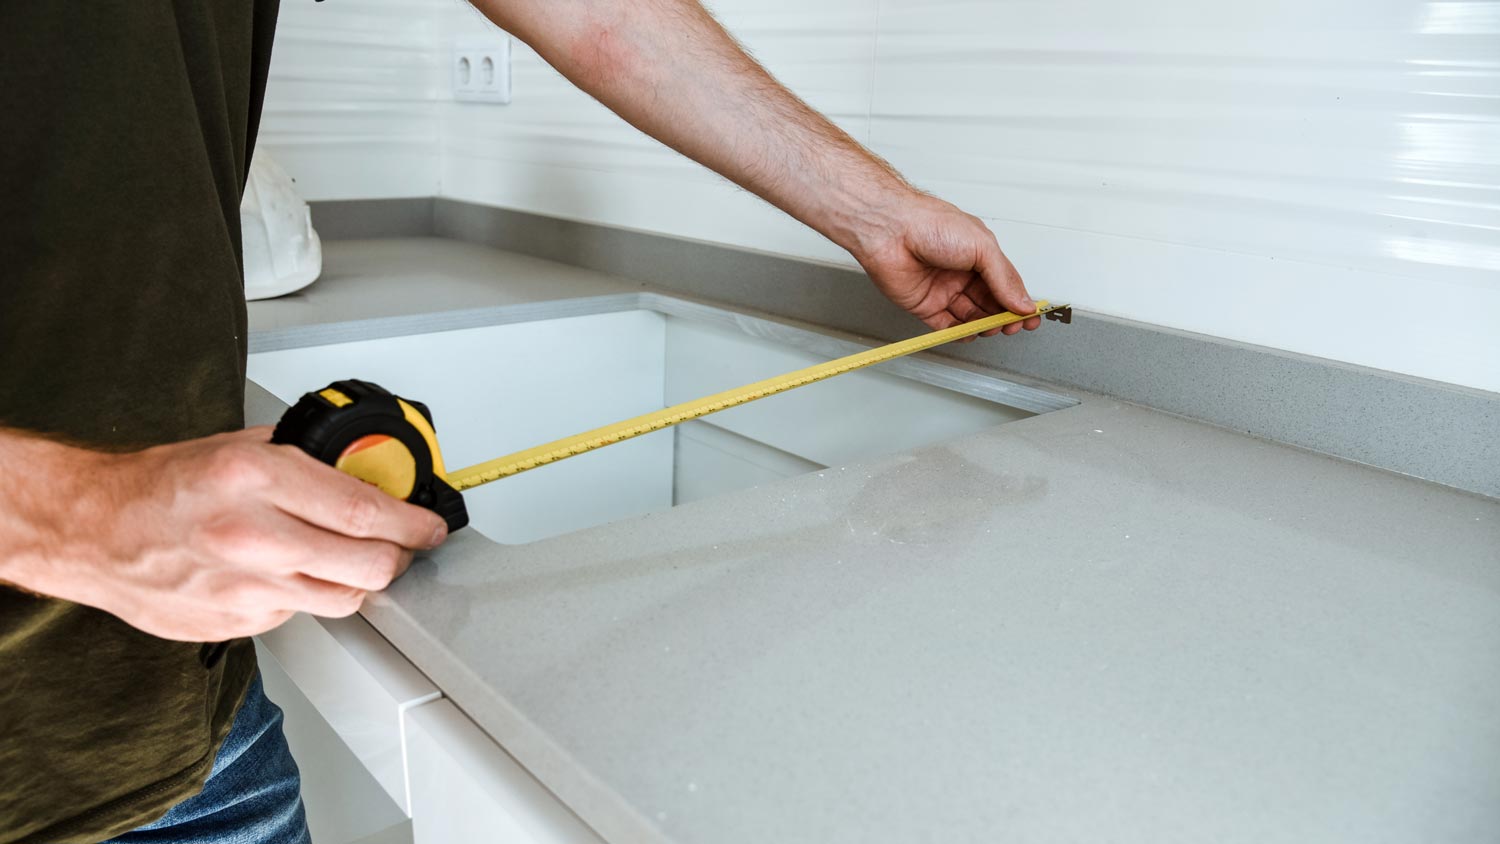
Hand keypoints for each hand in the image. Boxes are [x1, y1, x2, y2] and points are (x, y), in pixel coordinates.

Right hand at [16, 426, 446, 640]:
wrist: (93, 530)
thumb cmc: (161, 486)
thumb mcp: (238, 446)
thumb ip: (305, 460)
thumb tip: (365, 471)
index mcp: (256, 478)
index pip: (364, 512)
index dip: (412, 523)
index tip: (431, 525)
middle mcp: (253, 536)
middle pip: (367, 565)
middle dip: (400, 557)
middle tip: (406, 545)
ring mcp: (243, 587)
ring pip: (342, 599)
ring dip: (361, 581)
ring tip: (354, 560)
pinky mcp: (234, 622)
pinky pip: (298, 614)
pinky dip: (307, 596)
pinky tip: (290, 574)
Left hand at [853, 192, 1041, 338]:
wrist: (890, 231)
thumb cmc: (929, 224)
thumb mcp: (982, 246)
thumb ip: (1004, 277)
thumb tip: (1022, 301)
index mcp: (979, 254)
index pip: (1005, 284)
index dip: (1019, 302)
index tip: (1031, 317)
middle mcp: (961, 272)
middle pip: (990, 303)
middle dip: (1004, 317)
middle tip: (1012, 325)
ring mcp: (943, 289)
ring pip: (970, 316)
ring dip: (984, 326)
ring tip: (992, 328)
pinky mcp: (924, 305)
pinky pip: (945, 326)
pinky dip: (959, 334)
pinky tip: (969, 334)